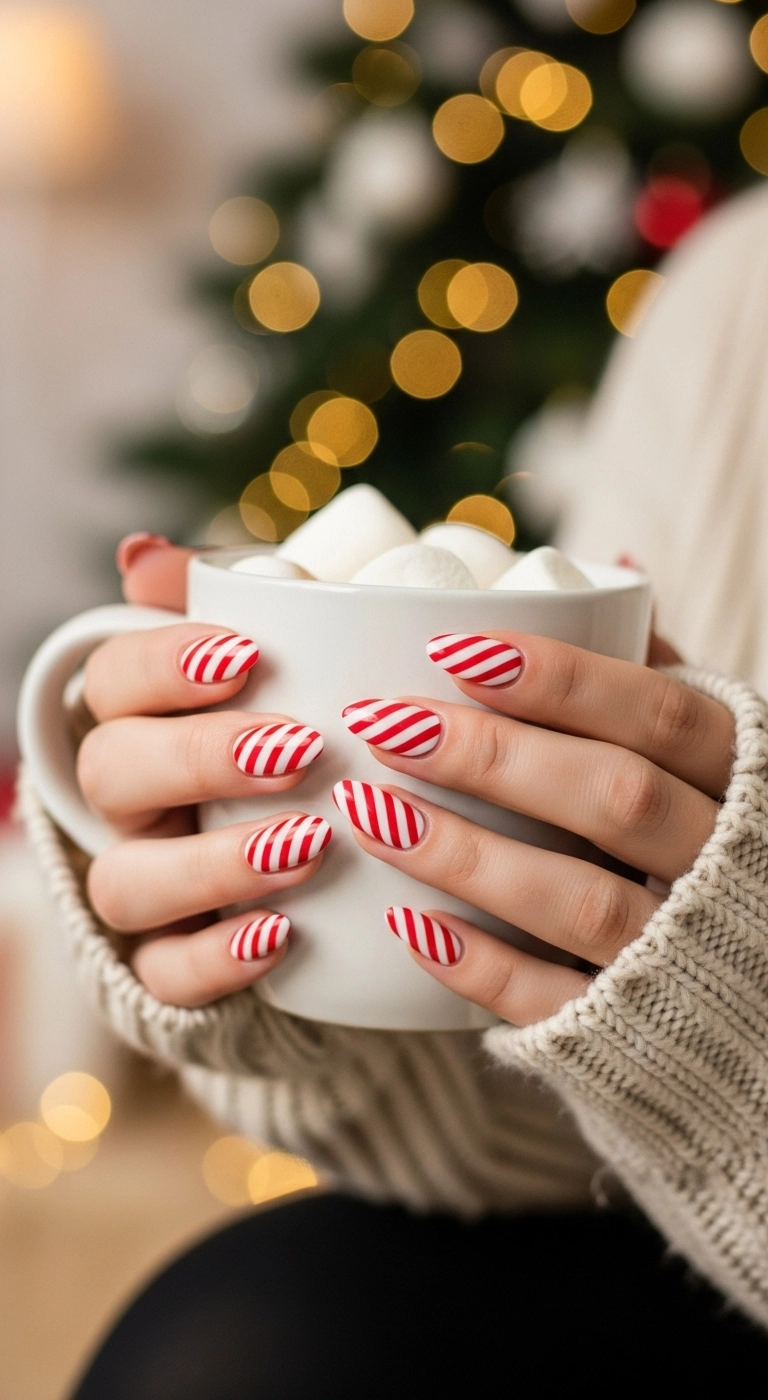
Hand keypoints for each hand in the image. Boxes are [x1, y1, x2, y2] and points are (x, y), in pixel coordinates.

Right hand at [77, 536, 329, 1007]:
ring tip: (308, 844)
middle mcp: (131, 803)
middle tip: (300, 749)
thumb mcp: (284, 657)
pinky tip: (283, 937)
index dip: (165, 663)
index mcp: (146, 718)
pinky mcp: (175, 963)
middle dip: (201, 756)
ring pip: (128, 881)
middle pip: (113, 772)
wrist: (345, 860)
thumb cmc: (304, 727)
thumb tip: (141, 554)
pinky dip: (218, 958)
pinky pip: (167, 975)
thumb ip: (229, 598)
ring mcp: (148, 884)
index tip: (247, 655)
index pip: (114, 679)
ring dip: (213, 863)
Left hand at [335, 631, 734, 1025]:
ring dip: (467, 855)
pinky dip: (483, 966)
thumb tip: (609, 567)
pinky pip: (559, 1002)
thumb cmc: (728, 850)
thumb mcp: (725, 760)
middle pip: (613, 797)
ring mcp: (682, 955)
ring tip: (371, 811)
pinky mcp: (638, 1034)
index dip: (561, 679)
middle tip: (384, 721)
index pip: (660, 715)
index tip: (454, 649)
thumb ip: (664, 678)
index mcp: (749, 782)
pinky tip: (407, 926)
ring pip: (579, 900)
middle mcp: (723, 866)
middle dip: (492, 756)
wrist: (766, 1006)